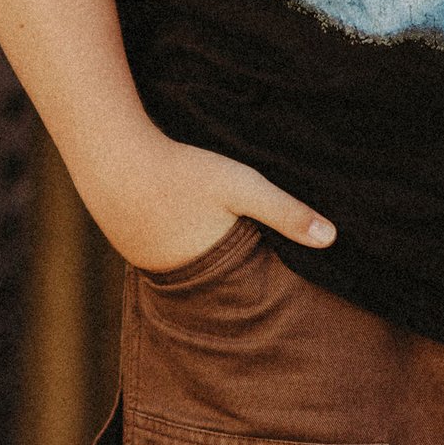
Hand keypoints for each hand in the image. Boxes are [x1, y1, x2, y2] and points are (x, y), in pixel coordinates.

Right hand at [94, 132, 335, 275]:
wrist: (110, 155)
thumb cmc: (182, 171)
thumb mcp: (242, 186)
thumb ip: (286, 212)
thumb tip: (333, 240)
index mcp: (212, 271)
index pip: (250, 288)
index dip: (268, 281)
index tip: (290, 283)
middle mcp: (180, 278)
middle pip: (221, 281)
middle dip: (240, 273)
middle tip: (259, 263)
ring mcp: (151, 264)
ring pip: (194, 266)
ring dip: (209, 256)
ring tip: (223, 241)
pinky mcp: (133, 245)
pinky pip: (169, 250)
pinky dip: (182, 241)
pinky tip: (186, 223)